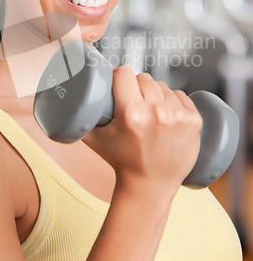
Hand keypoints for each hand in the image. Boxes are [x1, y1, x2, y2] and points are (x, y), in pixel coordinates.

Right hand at [83, 67, 201, 193]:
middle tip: (134, 102)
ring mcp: (178, 116)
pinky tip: (168, 114)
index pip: (124, 74)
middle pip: (144, 78)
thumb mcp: (94, 139)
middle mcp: (156, 112)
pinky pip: (181, 95)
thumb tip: (66, 97)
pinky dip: (174, 101)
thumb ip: (79, 118)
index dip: (119, 77)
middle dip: (137, 87)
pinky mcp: (194, 120)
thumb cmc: (120, 160)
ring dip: (156, 94)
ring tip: (150, 111)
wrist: (150, 186)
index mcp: (131, 114)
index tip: (118, 84)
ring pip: (163, 86)